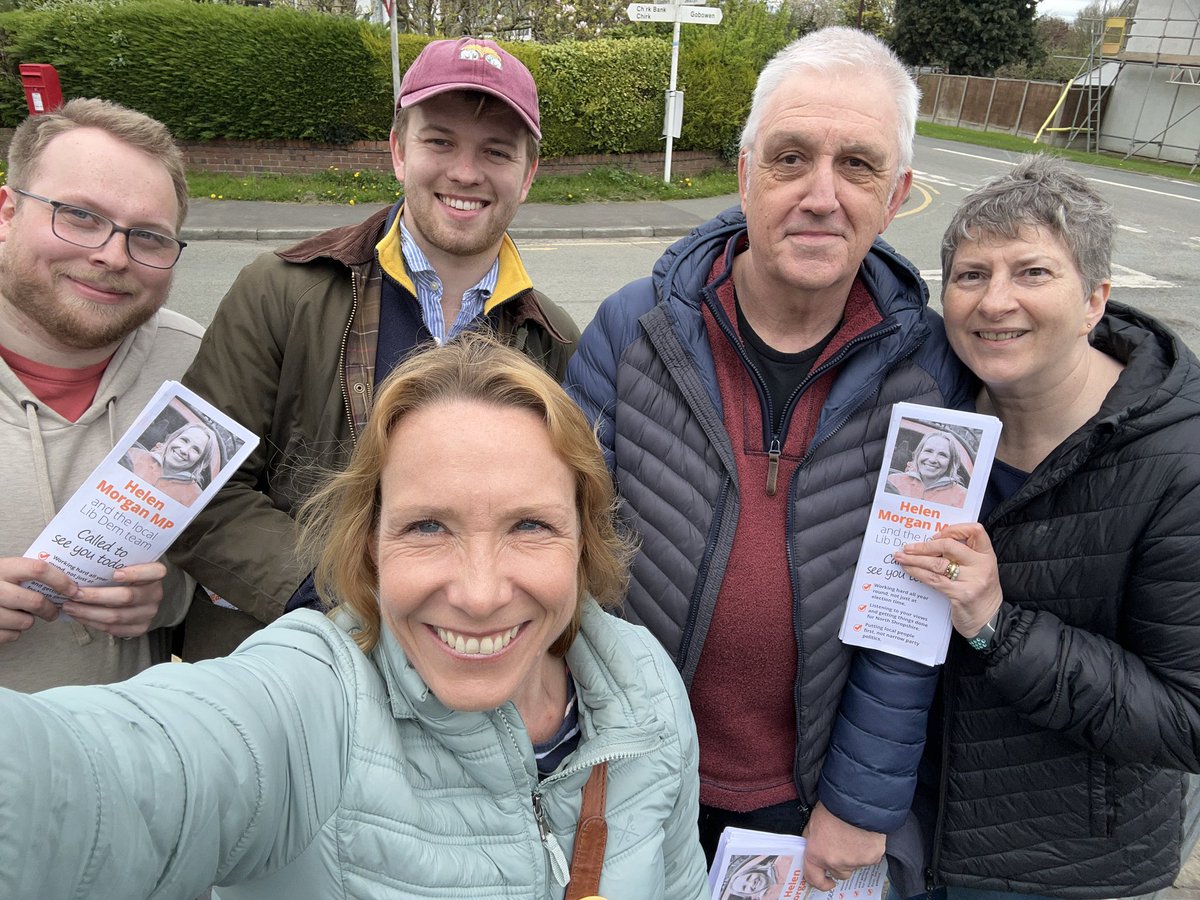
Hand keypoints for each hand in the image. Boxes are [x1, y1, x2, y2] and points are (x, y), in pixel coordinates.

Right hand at [0, 556, 73, 642]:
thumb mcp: (4, 570)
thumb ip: (27, 573)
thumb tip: (68, 583)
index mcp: (2, 568)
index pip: (38, 569)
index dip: (60, 580)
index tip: (73, 590)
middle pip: (35, 601)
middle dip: (49, 609)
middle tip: (52, 611)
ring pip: (26, 622)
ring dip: (28, 621)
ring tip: (20, 614)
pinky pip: (12, 636)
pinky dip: (13, 632)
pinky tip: (5, 623)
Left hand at [61, 562, 166, 638]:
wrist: (142, 596)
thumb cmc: (127, 574)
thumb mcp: (128, 562)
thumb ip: (115, 559)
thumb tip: (83, 550)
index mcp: (156, 574)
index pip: (154, 572)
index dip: (135, 573)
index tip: (114, 573)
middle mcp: (155, 594)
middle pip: (126, 597)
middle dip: (96, 596)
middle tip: (74, 593)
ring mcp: (148, 613)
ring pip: (116, 616)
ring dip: (88, 612)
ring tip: (69, 606)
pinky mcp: (139, 628)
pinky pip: (113, 629)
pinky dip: (93, 623)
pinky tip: (79, 616)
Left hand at [801, 801, 884, 891]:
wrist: (857, 799)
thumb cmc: (834, 805)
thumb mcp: (813, 821)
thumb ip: (812, 839)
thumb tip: (813, 847)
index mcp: (817, 854)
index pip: (815, 878)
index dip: (820, 882)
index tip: (826, 881)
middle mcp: (835, 862)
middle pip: (838, 873)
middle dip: (839, 863)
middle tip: (841, 845)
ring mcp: (855, 862)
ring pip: (854, 865)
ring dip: (853, 856)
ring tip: (853, 836)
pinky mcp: (872, 857)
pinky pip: (869, 858)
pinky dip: (867, 850)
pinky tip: (864, 836)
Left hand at [893, 522, 1003, 637]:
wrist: (989, 622)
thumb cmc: (980, 594)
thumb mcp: (979, 570)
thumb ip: (963, 556)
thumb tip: (931, 543)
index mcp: (987, 555)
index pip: (975, 531)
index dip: (954, 530)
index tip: (936, 536)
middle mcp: (982, 565)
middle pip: (949, 546)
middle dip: (924, 546)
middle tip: (908, 548)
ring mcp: (972, 580)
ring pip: (937, 563)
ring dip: (915, 559)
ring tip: (900, 557)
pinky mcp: (961, 594)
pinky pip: (934, 580)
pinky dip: (918, 573)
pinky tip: (908, 570)